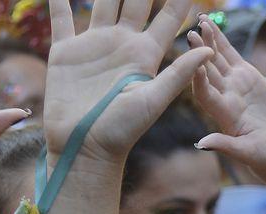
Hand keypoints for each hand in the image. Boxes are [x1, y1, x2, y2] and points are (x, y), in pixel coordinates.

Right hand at [42, 0, 210, 163]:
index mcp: (145, 55)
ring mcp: (94, 45)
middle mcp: (121, 44)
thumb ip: (179, 74)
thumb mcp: (153, 101)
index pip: (167, 18)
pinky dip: (58, 0)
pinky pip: (60, 18)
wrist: (84, 147)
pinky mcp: (66, 51)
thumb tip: (208, 49)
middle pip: (135, 1)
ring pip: (101, 1)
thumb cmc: (122, 131)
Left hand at [188, 16, 265, 173]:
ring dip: (207, 41)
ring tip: (201, 21)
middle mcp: (223, 95)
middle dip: (198, 54)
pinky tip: (211, 24)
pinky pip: (229, 53)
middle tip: (190, 35)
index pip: (206, 94)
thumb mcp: (247, 152)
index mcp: (222, 113)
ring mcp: (231, 83)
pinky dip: (220, 39)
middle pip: (207, 72)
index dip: (200, 81)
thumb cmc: (262, 153)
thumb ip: (225, 145)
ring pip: (216, 58)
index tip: (195, 67)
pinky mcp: (243, 74)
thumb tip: (201, 145)